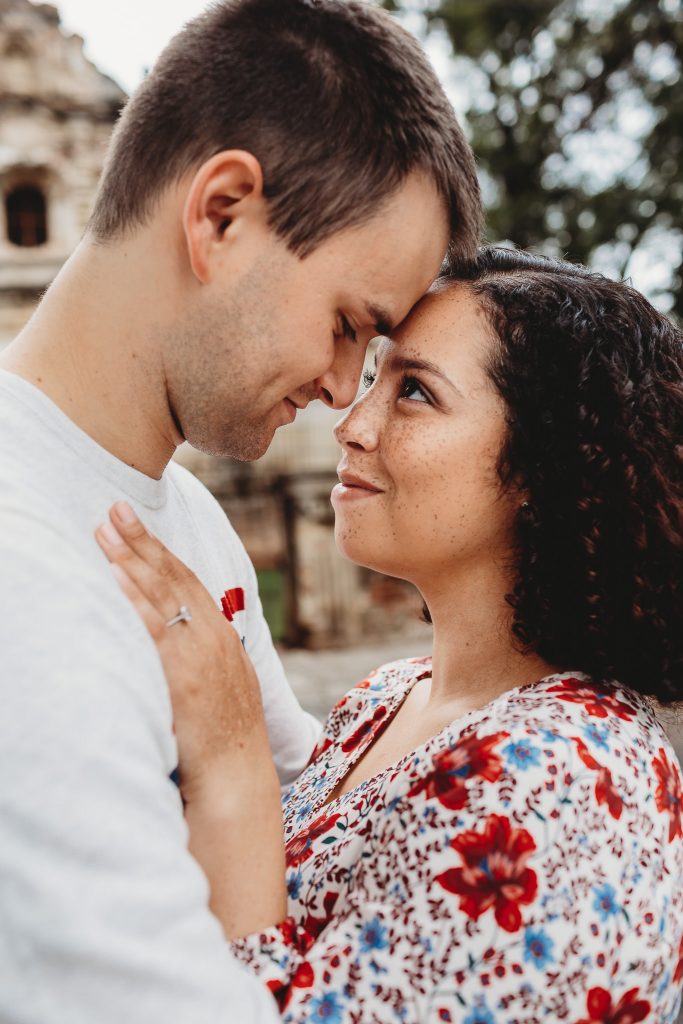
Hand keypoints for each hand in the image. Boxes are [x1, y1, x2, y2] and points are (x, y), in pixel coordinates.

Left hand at [95, 501, 268, 801]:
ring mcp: (199, 653)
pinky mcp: (182, 674)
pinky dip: (133, 598)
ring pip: (161, 595)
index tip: (138, 524)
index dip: (161, 550)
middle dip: (142, 540)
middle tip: (115, 509)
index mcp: (223, 636)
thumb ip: (205, 656)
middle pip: (173, 577)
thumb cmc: (226, 737)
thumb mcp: (226, 685)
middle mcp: (213, 636)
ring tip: (104, 531)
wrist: (237, 775)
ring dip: (129, 559)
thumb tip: (180, 638)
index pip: (189, 581)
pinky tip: (114, 576)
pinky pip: (154, 627)